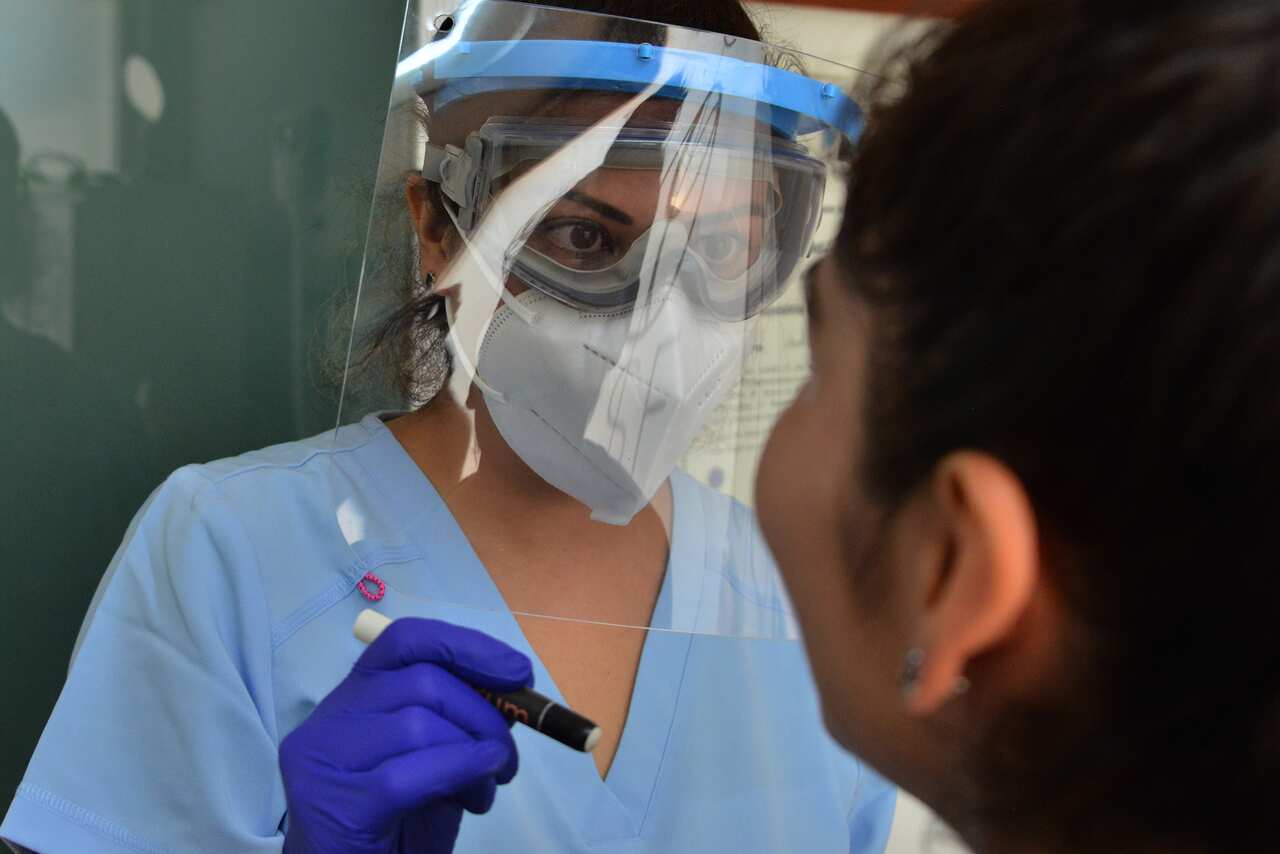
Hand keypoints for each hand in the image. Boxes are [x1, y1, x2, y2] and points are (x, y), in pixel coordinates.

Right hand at [279, 617, 532, 853]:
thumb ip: (458, 723)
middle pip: (422, 681)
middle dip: (484, 714)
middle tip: (509, 757)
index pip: (406, 640)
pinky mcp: (332, 802)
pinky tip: (478, 793)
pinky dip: (460, 772)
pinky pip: (410, 774)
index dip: (467, 646)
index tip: (519, 672)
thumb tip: (513, 692)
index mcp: (354, 696)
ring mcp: (322, 759)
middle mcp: (329, 717)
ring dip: (474, 755)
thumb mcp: (434, 762)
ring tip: (485, 792)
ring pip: (418, 724)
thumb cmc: (396, 826)